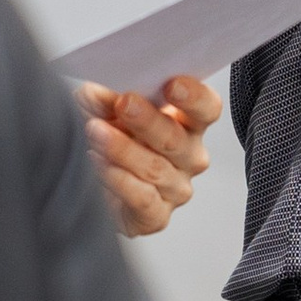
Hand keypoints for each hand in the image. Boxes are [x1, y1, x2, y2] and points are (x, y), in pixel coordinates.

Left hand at [77, 75, 220, 239]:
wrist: (93, 187)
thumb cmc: (112, 139)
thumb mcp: (107, 111)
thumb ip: (107, 98)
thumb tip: (96, 91)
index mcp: (188, 123)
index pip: (207, 108)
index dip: (194, 96)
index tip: (172, 84)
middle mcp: (189, 156)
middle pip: (176, 138)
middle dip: (148, 120)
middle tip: (124, 103)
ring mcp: (176, 188)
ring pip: (155, 168)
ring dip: (122, 148)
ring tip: (95, 131)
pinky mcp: (157, 216)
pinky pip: (142, 198)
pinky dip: (119, 179)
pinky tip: (98, 163)